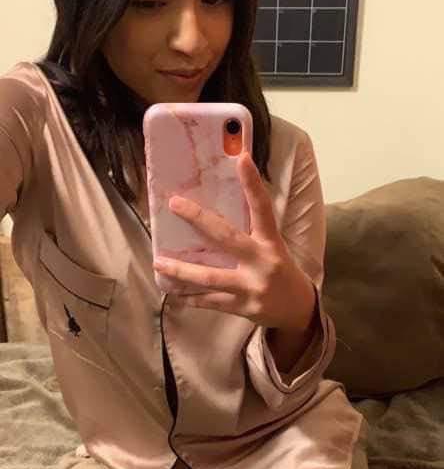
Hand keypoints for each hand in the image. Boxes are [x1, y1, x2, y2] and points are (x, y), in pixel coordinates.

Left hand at [153, 151, 314, 330]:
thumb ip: (250, 231)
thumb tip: (215, 211)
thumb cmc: (279, 270)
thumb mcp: (272, 247)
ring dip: (181, 270)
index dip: (253, 183)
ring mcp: (251, 287)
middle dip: (198, 219)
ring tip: (158, 262)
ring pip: (210, 278)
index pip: (262, 208)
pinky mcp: (242, 308)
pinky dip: (190, 297)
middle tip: (175, 204)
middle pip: (227, 238)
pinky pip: (210, 301)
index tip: (242, 158)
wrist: (297, 310)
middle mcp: (261, 262)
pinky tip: (173, 291)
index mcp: (271, 242)